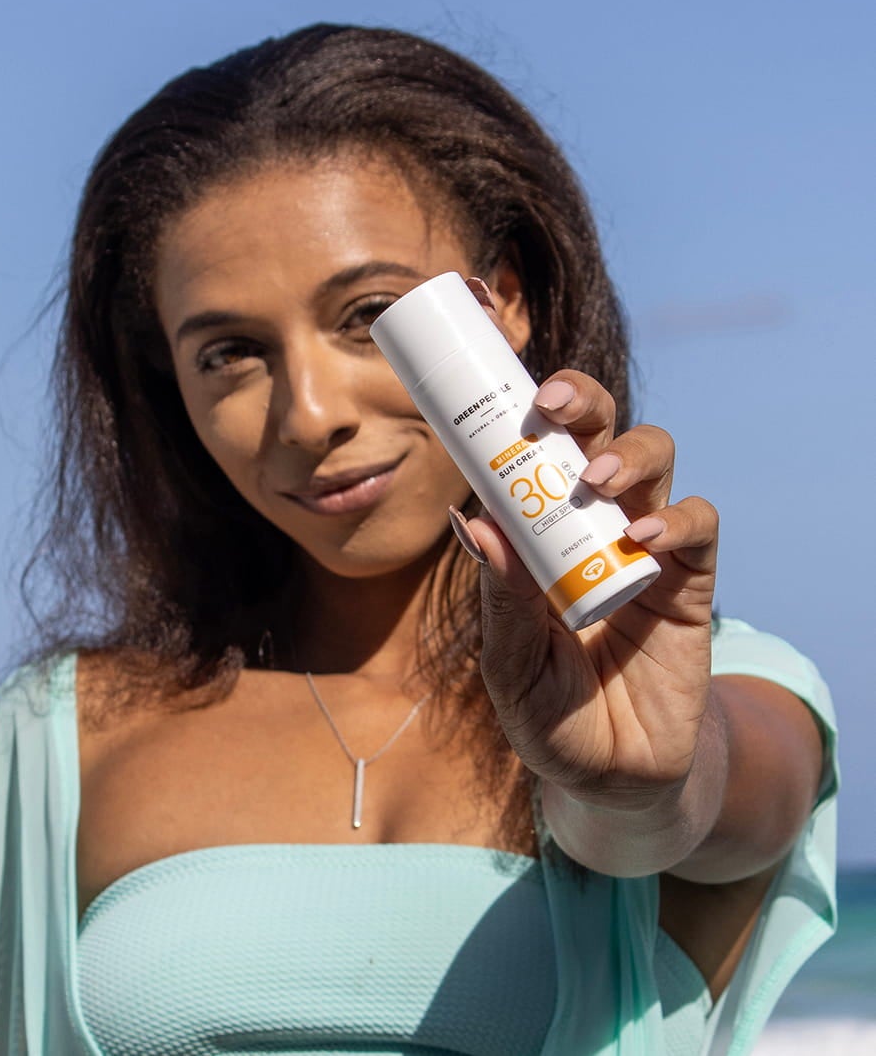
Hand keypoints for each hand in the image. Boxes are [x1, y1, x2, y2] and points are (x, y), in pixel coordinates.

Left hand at [445, 278, 717, 808]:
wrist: (610, 775)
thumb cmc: (548, 713)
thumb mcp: (510, 661)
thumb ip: (499, 599)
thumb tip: (474, 522)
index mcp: (539, 533)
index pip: (539, 453)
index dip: (529, 416)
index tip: (502, 398)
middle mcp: (594, 525)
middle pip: (600, 434)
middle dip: (582, 405)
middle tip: (551, 410)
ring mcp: (645, 549)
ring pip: (654, 463)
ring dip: (627, 456)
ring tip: (596, 483)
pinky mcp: (690, 584)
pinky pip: (697, 527)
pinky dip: (677, 520)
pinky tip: (645, 538)